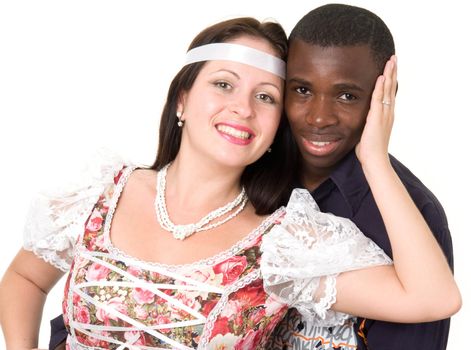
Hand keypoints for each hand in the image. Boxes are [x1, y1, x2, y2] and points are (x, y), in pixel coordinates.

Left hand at [355, 55, 396, 170]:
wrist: (374, 160)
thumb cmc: (369, 150)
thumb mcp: (367, 132)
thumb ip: (366, 124)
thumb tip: (361, 122)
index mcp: (386, 116)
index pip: (389, 94)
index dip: (390, 80)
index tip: (391, 68)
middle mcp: (388, 113)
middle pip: (392, 88)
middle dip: (393, 72)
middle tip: (394, 58)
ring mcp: (384, 115)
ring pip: (388, 90)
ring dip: (389, 74)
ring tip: (391, 61)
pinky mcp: (376, 118)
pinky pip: (379, 99)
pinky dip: (381, 88)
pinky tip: (381, 77)